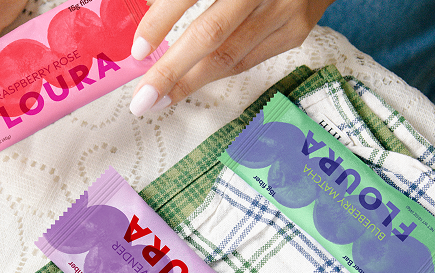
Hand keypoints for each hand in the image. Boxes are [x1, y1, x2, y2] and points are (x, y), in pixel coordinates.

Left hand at [128, 0, 334, 115]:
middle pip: (211, 35)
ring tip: (159, 99)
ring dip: (190, 83)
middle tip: (144, 97)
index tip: (138, 50)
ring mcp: (285, 10)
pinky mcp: (296, 31)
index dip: (160, 21)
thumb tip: (147, 22)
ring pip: (230, 56)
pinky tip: (191, 83)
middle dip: (172, 71)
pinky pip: (248, 60)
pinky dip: (216, 74)